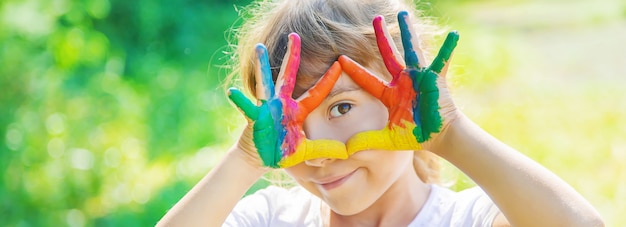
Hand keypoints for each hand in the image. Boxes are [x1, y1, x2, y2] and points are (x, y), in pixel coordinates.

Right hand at [228, 33, 346, 167]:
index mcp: (297, 110)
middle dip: (292, 55)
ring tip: (259, 48)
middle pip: (289, 75)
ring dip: (262, 66)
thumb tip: (346, 152)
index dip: (328, 79)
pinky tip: (232, 91)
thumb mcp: (306, 151)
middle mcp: (282, 104)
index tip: (339, 62)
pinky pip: (247, 108)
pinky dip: (240, 101)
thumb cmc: (282, 151)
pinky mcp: (254, 117)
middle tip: (294, 35)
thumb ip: (324, 148)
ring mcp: (267, 108)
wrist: (260, 158)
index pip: (316, 93)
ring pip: (265, 82)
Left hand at [338, 11, 458, 151]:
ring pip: (411, 50)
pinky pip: (441, 61)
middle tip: (375, 19)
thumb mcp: (388, 139)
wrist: (439, 137)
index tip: (340, 59)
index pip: (368, 79)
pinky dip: (448, 49)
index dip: (354, 70)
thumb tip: (346, 150)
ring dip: (408, 32)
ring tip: (403, 14)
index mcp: (390, 94)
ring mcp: (419, 78)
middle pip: (389, 54)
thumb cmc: (415, 136)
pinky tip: (453, 34)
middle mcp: (403, 81)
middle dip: (381, 37)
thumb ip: (367, 141)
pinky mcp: (435, 79)